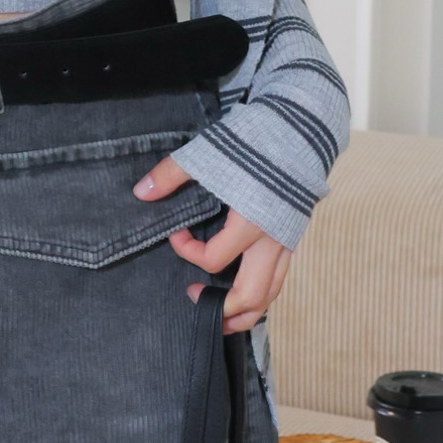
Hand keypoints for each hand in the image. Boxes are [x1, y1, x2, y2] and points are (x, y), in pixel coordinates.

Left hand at [132, 155, 292, 335]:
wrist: (300, 125)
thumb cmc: (255, 140)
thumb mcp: (208, 153)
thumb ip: (172, 174)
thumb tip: (141, 192)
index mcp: (251, 222)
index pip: (214, 260)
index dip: (188, 252)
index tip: (175, 233)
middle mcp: (274, 238)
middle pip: (252, 296)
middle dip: (224, 311)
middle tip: (196, 302)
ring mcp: (288, 239)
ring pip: (273, 293)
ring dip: (247, 310)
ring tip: (223, 316)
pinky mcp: (294, 234)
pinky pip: (280, 276)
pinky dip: (262, 290)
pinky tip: (245, 288)